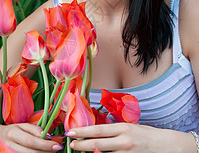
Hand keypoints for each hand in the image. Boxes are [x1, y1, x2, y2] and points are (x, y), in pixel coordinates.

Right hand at [0, 123, 63, 151]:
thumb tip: (47, 135)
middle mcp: (11, 146)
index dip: (45, 144)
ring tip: (52, 150)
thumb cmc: (13, 130)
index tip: (57, 144)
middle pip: (32, 152)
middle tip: (57, 148)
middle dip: (47, 151)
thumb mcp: (22, 126)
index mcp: (13, 134)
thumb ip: (34, 129)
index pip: (31, 141)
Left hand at [66, 122, 195, 151]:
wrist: (167, 146)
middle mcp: (124, 141)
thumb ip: (116, 130)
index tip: (72, 132)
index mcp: (123, 128)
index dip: (83, 131)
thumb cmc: (148, 134)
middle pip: (98, 143)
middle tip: (71, 143)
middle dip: (82, 144)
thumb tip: (100, 132)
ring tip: (80, 150)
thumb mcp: (132, 127)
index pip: (99, 129)